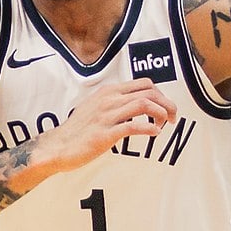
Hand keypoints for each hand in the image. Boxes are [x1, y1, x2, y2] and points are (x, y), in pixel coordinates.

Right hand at [34, 79, 177, 172]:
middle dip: (167, 103)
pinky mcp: (105, 134)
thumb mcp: (96, 107)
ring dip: (161, 114)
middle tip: (173, 117)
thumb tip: (132, 104)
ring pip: (144, 104)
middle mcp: (109, 99)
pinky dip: (148, 129)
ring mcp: (107, 116)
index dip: (160, 95)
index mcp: (108, 91)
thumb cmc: (78, 130)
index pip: (144, 84)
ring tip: (166, 125)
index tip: (165, 108)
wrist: (58, 146)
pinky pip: (133, 127)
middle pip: (148, 92)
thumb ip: (113, 103)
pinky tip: (154, 133)